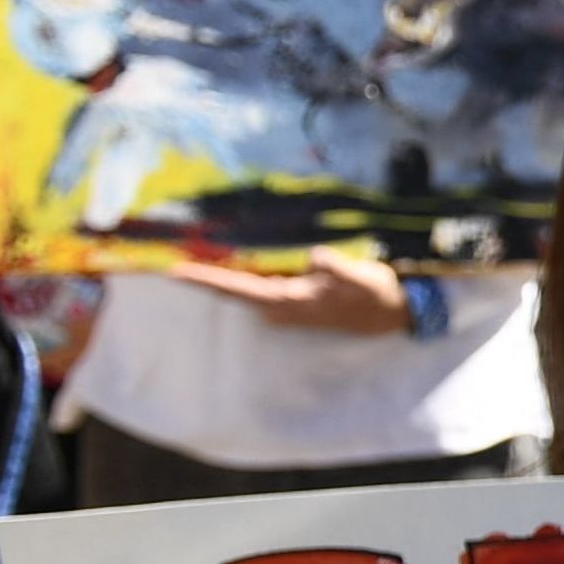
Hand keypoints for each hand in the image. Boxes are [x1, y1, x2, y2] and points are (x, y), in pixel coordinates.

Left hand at [163, 255, 410, 334]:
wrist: (393, 313)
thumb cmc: (375, 294)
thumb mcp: (362, 278)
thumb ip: (337, 269)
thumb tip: (315, 256)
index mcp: (290, 300)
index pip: (239, 288)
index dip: (207, 279)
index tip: (175, 271)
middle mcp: (279, 307)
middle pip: (231, 289)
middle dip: (203, 273)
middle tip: (171, 254)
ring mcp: (284, 306)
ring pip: (242, 288)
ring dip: (220, 272)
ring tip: (195, 249)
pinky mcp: (292, 300)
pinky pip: (256, 286)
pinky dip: (241, 273)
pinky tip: (235, 256)